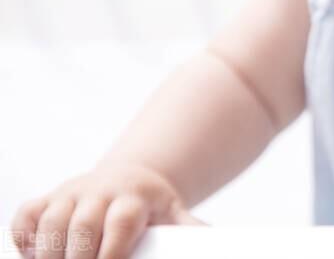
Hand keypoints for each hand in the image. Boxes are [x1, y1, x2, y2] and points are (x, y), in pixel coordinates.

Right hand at [11, 162, 202, 258]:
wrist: (131, 180)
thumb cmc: (152, 208)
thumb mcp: (175, 215)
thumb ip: (188, 230)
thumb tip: (211, 242)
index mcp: (134, 198)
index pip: (122, 220)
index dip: (114, 249)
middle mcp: (100, 192)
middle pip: (83, 222)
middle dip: (78, 256)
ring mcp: (71, 193)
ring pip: (51, 219)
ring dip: (49, 251)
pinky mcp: (48, 199)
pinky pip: (27, 215)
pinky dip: (24, 238)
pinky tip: (35, 257)